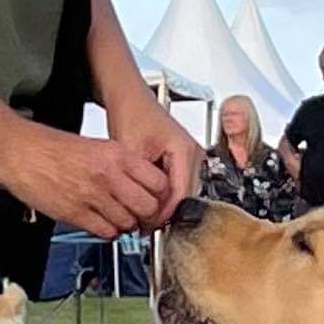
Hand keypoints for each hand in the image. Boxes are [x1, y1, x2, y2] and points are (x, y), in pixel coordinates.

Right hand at [0, 124, 168, 239]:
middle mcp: (108, 175)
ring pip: (128, 222)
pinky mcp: (75, 213)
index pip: (159, 182)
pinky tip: (101, 222)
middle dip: (147, 215)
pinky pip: (105, 231)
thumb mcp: (97, 145)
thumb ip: (121, 164)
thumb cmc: (51, 147)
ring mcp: (92, 195)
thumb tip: (141, 182)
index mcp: (116, 154)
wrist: (18, 150)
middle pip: (148, 207)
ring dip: (126, 224)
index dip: (160, 196)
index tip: (156, 199)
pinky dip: (107, 231)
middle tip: (141, 215)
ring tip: (117, 217)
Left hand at [118, 105, 203, 229]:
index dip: (164, 214)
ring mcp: (191, 157)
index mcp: (186, 150)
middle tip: (142, 225)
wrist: (130, 99)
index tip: (147, 225)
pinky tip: (147, 199)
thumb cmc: (131, 113)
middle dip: (164, 212)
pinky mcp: (183, 160)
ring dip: (164, 205)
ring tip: (142, 214)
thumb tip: (145, 212)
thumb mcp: (131, 153)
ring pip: (183, 194)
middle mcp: (194, 154)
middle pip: (186, 196)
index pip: (181, 194)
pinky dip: (163, 195)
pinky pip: (178, 185)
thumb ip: (140, 184)